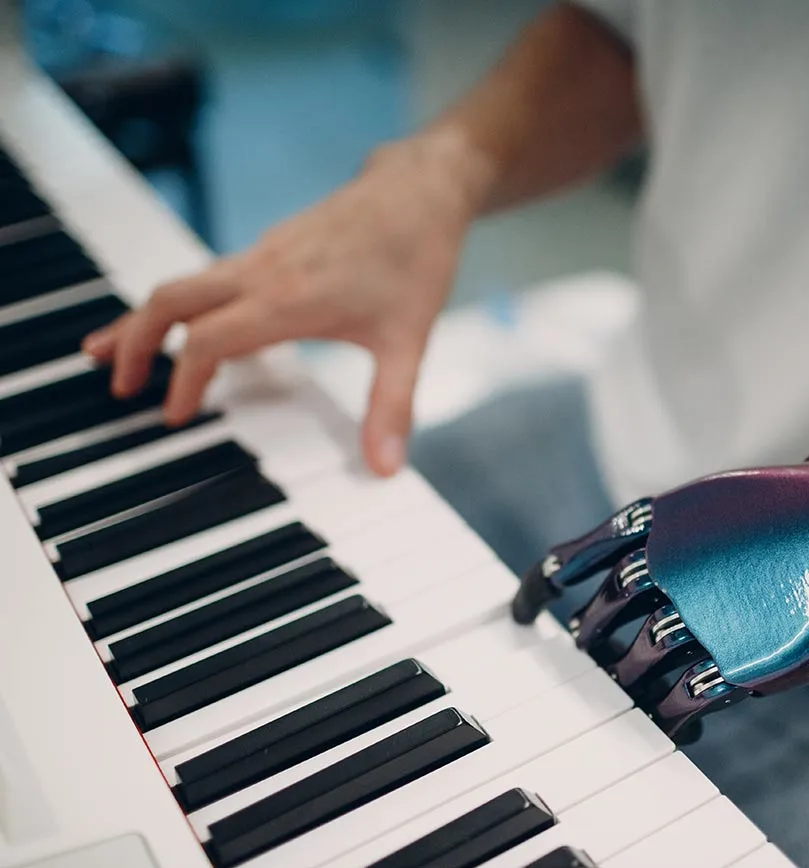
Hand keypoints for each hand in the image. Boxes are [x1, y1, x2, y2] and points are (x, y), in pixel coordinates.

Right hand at [84, 130, 491, 474]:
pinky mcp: (271, 246)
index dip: (183, 382)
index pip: (206, 342)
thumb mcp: (410, 341)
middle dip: (133, 341)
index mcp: (287, 299)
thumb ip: (392, 407)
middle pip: (169, 300)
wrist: (421, 188)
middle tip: (117, 385)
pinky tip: (197, 329)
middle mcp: (262, 271)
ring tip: (120, 354)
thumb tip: (385, 468)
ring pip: (184, 283)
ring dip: (149, 319)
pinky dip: (186, 305)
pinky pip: (211, 277)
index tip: (175, 417)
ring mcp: (263, 253)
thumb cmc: (416, 258)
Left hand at [512, 454, 808, 741]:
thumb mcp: (729, 494)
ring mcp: (700, 616)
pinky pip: (678, 699)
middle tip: (593, 654)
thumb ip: (681, 526)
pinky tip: (676, 717)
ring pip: (631, 667)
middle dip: (589, 643)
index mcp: (662, 519)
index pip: (575, 558)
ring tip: (631, 688)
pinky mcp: (738, 662)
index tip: (521, 610)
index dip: (537, 586)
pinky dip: (669, 713)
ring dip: (625, 683)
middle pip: (598, 620)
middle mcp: (668, 565)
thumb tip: (645, 545)